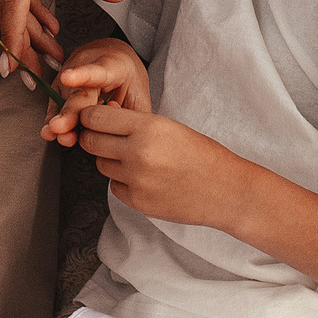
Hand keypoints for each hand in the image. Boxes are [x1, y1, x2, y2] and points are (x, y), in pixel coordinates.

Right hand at [43, 39, 149, 147]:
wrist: (115, 59)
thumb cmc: (127, 78)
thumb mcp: (138, 95)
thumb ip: (130, 116)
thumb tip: (120, 138)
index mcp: (112, 65)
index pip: (98, 71)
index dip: (82, 74)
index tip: (67, 78)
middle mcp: (86, 65)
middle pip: (78, 92)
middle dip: (69, 111)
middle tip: (59, 127)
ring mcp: (70, 72)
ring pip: (65, 99)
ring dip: (62, 120)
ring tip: (58, 135)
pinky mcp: (60, 84)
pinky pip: (57, 105)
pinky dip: (55, 120)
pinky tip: (49, 131)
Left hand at [74, 103, 247, 228]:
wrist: (226, 190)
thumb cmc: (201, 155)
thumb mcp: (169, 127)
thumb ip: (134, 122)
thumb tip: (101, 115)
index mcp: (148, 127)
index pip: (96, 117)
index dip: (91, 117)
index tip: (93, 118)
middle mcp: (138, 153)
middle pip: (90, 142)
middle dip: (94, 138)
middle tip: (106, 137)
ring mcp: (137, 181)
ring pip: (101, 165)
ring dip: (110, 160)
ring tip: (135, 159)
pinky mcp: (138, 202)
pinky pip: (114, 187)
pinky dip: (123, 182)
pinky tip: (145, 178)